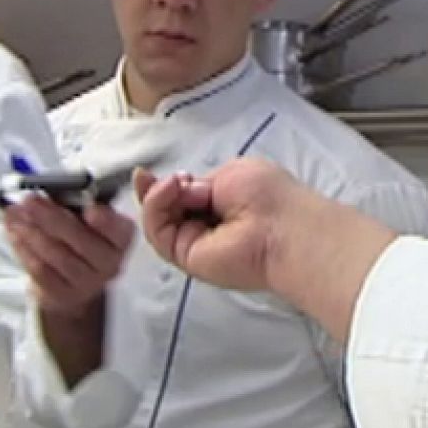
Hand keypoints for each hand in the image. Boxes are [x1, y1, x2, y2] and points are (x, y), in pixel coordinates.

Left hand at [3, 191, 134, 315]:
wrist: (71, 279)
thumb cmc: (77, 237)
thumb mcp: (83, 216)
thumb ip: (74, 202)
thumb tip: (49, 190)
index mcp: (120, 237)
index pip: (118, 229)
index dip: (106, 221)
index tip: (91, 210)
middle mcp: (109, 262)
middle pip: (81, 240)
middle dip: (51, 217)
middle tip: (30, 201)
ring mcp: (88, 282)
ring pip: (57, 255)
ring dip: (32, 232)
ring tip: (16, 215)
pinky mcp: (64, 294)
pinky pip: (41, 271)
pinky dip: (24, 249)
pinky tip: (14, 234)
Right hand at [138, 157, 300, 290]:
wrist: (281, 227)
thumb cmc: (266, 195)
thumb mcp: (229, 174)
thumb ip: (199, 183)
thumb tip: (179, 188)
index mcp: (221, 203)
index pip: (183, 195)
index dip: (166, 184)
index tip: (149, 171)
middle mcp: (205, 224)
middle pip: (165, 209)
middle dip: (152, 190)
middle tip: (145, 176)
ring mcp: (193, 242)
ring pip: (157, 220)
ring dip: (156, 196)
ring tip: (173, 183)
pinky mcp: (184, 257)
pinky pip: (158, 232)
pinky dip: (156, 207)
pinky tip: (171, 189)